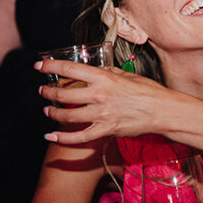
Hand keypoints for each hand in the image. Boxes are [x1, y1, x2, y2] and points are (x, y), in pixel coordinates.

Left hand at [37, 60, 176, 143]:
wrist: (164, 111)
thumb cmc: (150, 92)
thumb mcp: (128, 75)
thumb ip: (110, 73)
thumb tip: (99, 71)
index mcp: (104, 78)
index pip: (69, 69)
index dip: (50, 66)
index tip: (39, 65)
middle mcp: (100, 95)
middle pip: (63, 94)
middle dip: (47, 92)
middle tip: (42, 91)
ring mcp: (102, 114)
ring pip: (67, 115)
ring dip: (52, 113)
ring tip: (47, 110)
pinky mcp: (106, 130)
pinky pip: (79, 137)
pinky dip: (62, 138)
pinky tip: (51, 136)